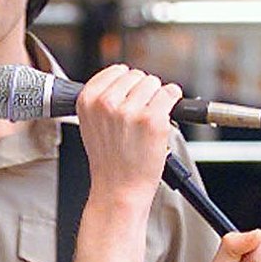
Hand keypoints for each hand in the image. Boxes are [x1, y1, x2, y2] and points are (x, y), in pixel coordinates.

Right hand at [72, 64, 178, 202]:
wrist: (119, 190)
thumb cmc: (109, 162)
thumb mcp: (91, 125)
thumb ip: (103, 98)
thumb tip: (126, 79)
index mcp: (88, 100)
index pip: (116, 71)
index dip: (127, 85)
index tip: (128, 98)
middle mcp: (107, 102)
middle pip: (138, 75)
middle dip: (142, 92)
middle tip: (138, 118)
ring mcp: (131, 110)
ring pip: (155, 83)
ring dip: (156, 99)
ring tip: (147, 123)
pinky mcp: (154, 119)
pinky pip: (171, 94)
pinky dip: (172, 102)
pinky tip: (162, 120)